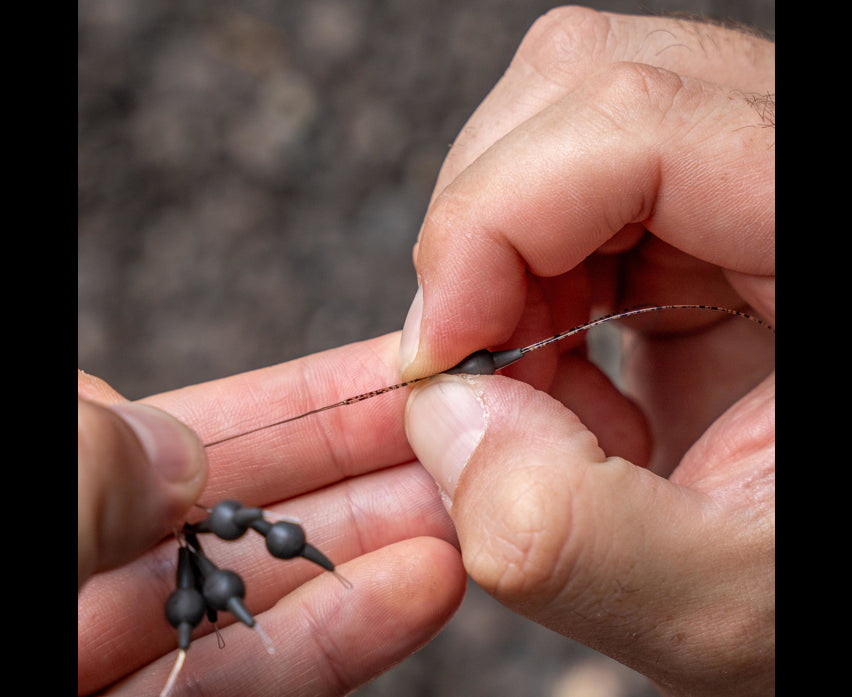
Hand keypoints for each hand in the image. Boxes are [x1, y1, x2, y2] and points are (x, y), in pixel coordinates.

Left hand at [77, 334, 463, 695]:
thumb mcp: (36, 494)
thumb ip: (91, 458)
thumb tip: (179, 450)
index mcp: (66, 484)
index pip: (193, 433)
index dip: (303, 405)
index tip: (398, 374)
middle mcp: (87, 562)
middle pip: (249, 508)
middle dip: (365, 470)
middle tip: (463, 439)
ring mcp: (104, 656)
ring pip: (264, 592)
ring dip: (375, 549)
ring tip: (467, 510)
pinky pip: (243, 681)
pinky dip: (337, 636)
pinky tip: (423, 587)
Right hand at [399, 8, 773, 696]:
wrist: (821, 574)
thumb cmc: (811, 594)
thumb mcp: (715, 607)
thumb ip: (567, 528)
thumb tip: (442, 407)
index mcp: (829, 234)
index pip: (638, 116)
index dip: (495, 218)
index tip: (439, 352)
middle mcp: (792, 171)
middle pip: (584, 85)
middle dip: (486, 234)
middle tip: (484, 372)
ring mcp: (746, 177)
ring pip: (555, 127)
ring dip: (500, 268)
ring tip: (540, 391)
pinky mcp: (700, 210)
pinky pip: (562, 190)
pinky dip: (519, 285)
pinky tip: (562, 376)